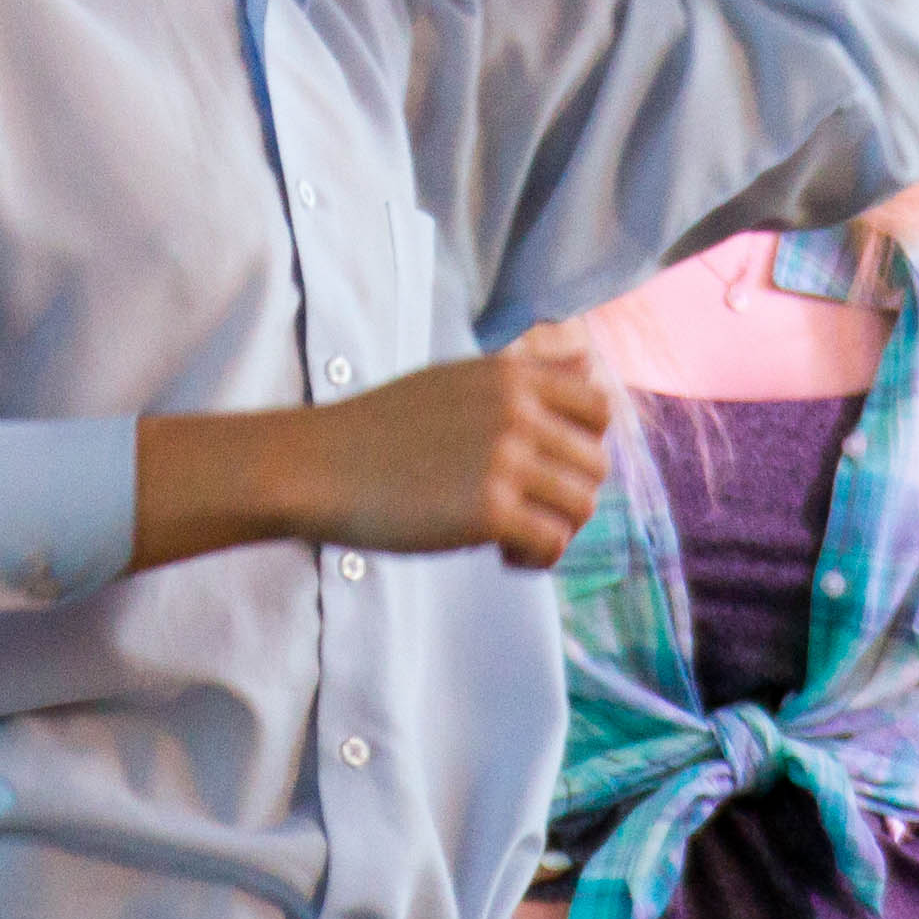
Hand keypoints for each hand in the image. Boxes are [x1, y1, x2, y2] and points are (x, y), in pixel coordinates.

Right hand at [297, 321, 611, 569]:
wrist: (319, 466)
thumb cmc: (383, 429)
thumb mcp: (459, 380)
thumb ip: (525, 376)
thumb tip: (588, 361)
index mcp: (510, 375)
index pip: (599, 408)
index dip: (583, 446)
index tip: (545, 469)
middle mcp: (516, 410)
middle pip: (596, 465)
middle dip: (566, 496)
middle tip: (521, 512)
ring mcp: (505, 459)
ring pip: (583, 506)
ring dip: (555, 529)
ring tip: (510, 535)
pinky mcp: (489, 510)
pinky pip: (553, 543)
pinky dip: (535, 558)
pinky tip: (499, 553)